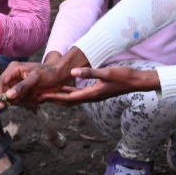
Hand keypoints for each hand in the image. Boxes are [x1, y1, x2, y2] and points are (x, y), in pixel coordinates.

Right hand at [0, 50, 80, 105]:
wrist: (60, 75)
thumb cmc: (49, 73)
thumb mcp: (35, 79)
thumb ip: (21, 87)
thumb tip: (8, 95)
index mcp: (14, 69)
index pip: (1, 82)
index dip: (0, 93)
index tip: (2, 104)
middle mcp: (14, 75)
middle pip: (5, 90)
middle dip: (13, 97)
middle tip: (24, 100)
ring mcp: (18, 82)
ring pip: (12, 96)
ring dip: (21, 99)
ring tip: (35, 95)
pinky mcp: (23, 89)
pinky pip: (19, 98)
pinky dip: (26, 100)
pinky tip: (36, 96)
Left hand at [42, 64, 161, 103]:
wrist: (137, 81)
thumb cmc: (124, 76)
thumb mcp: (106, 72)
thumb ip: (89, 73)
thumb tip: (72, 73)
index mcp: (92, 94)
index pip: (68, 98)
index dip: (54, 97)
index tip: (41, 96)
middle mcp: (91, 97)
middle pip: (67, 101)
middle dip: (53, 99)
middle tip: (38, 97)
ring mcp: (94, 96)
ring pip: (72, 99)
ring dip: (59, 97)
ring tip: (46, 94)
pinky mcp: (96, 92)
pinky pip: (78, 95)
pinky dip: (68, 94)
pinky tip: (62, 90)